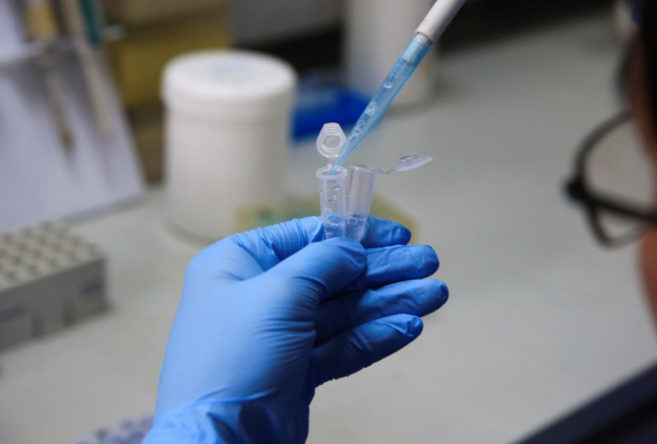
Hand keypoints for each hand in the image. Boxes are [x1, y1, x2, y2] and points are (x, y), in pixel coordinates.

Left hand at [145, 217, 447, 442]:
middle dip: (383, 270)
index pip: (307, 236)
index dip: (356, 234)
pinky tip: (410, 327)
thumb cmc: (238, 354)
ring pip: (344, 312)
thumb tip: (352, 249)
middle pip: (333, 275)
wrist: (220, 439)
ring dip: (390, 302)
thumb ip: (323, 263)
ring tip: (436, 295)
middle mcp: (259, 295)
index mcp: (239, 263)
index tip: (399, 235)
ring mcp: (280, 337)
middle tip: (430, 263)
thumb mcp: (280, 294)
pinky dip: (376, 336)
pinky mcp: (298, 372)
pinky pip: (342, 345)